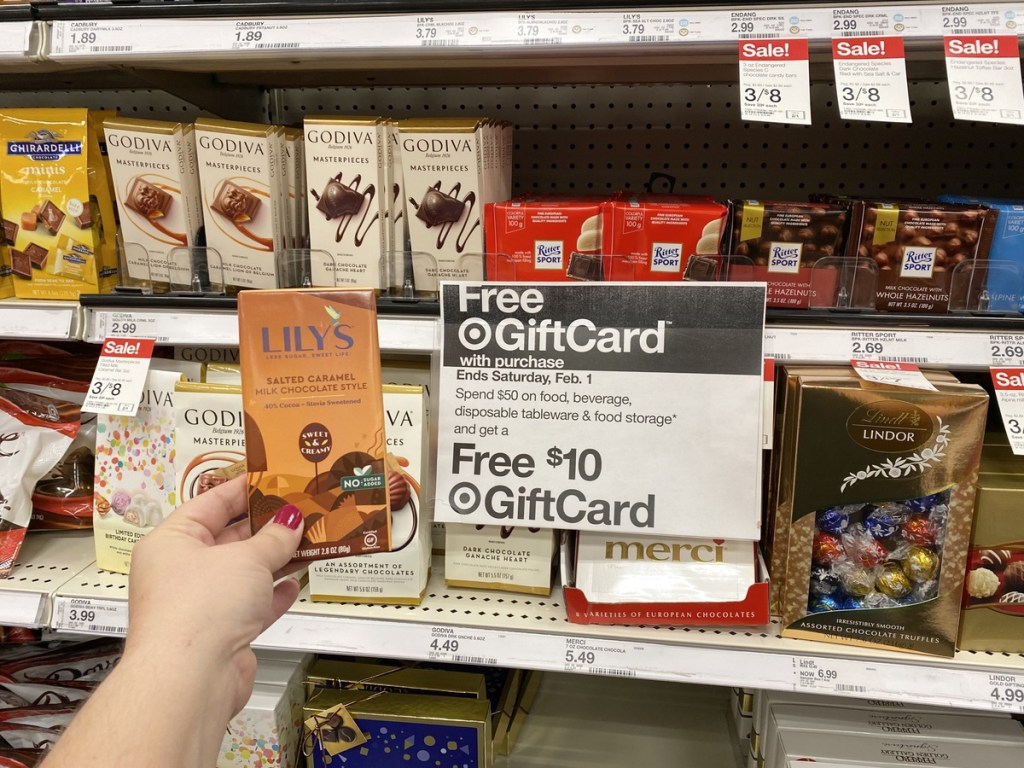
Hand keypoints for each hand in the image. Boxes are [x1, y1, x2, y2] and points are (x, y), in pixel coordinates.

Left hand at [124, 476, 303, 715]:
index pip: (210, 503)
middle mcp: (179, 571)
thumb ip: (275, 538)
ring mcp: (199, 604)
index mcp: (172, 541)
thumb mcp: (247, 558)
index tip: (275, 477)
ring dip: (276, 559)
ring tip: (310, 539)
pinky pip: (250, 605)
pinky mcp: (219, 634)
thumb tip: (292, 519)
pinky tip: (294, 582)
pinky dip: (272, 595)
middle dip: (267, 526)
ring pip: (243, 573)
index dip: (244, 488)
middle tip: (303, 508)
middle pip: (228, 538)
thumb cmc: (203, 605)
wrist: (191, 679)